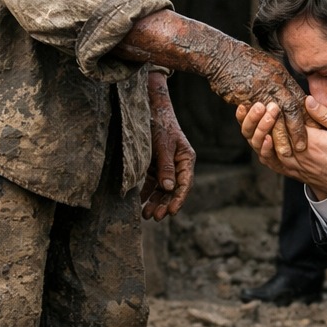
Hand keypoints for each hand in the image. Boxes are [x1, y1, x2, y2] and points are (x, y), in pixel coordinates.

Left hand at [141, 73, 194, 219]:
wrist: (149, 108)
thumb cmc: (160, 124)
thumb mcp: (163, 144)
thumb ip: (165, 166)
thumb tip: (169, 188)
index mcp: (186, 159)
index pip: (185, 184)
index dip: (179, 199)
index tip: (171, 213)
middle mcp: (177, 164)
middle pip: (173, 189)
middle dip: (165, 204)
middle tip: (155, 217)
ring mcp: (165, 165)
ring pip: (162, 188)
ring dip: (155, 201)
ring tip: (146, 214)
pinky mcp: (153, 165)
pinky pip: (151, 182)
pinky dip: (146, 192)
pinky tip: (140, 202)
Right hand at [206, 41, 310, 157]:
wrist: (221, 54)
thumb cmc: (242, 60)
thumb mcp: (266, 66)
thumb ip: (278, 80)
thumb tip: (288, 93)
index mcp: (281, 75)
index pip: (299, 99)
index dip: (307, 117)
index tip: (314, 131)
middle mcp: (275, 81)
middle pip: (293, 108)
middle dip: (299, 129)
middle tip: (304, 147)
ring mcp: (262, 88)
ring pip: (278, 116)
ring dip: (282, 136)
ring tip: (287, 152)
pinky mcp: (247, 95)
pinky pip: (259, 118)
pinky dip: (264, 130)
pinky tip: (266, 142)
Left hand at [236, 96, 326, 200]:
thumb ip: (324, 114)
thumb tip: (306, 99)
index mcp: (309, 142)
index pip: (283, 123)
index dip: (272, 109)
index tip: (268, 97)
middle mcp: (297, 156)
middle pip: (269, 136)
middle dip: (260, 119)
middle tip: (258, 104)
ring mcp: (294, 167)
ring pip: (266, 151)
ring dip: (258, 134)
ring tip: (256, 118)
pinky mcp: (295, 174)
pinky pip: (272, 164)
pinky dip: (264, 151)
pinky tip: (263, 140)